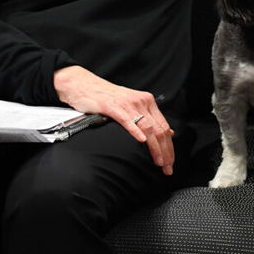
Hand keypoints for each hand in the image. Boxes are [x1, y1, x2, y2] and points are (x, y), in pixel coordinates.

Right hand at [53, 66, 174, 175]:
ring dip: (155, 147)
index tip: (170, 162)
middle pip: (159, 129)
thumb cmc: (106, 98)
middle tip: (167, 168)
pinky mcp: (113, 107)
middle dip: (166, 151)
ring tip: (159, 162)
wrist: (83, 85)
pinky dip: (136, 131)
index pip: (164, 127)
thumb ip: (148, 118)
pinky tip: (142, 141)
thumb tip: (168, 133)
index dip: (169, 146)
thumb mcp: (131, 106)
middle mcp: (141, 102)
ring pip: (147, 127)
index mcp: (147, 102)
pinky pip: (127, 120)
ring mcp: (128, 104)